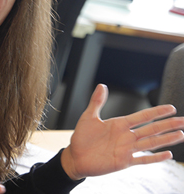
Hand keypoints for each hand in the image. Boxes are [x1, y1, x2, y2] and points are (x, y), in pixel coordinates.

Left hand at [61, 84, 183, 179]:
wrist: (75, 156)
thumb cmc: (82, 138)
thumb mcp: (88, 117)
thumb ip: (97, 102)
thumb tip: (101, 85)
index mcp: (120, 124)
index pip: (142, 116)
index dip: (157, 112)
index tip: (171, 108)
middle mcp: (127, 136)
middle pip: (152, 129)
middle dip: (168, 125)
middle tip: (183, 121)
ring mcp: (127, 149)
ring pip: (151, 143)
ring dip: (166, 139)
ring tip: (181, 135)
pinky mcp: (124, 162)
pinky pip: (143, 159)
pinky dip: (155, 157)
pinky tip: (168, 154)